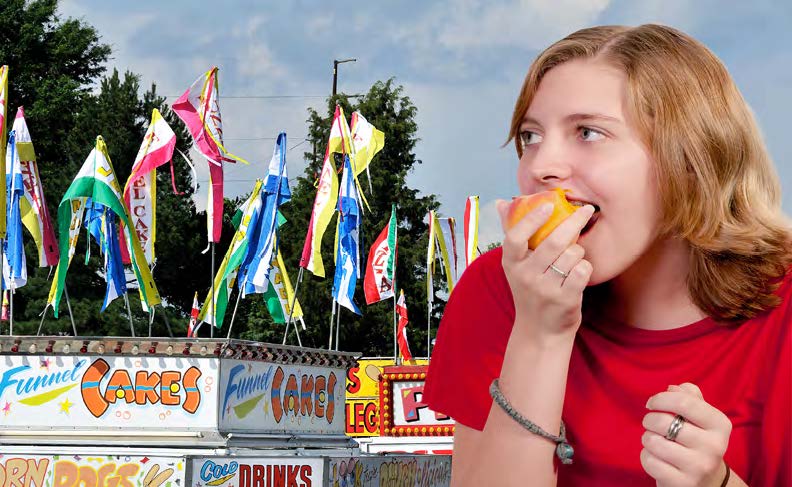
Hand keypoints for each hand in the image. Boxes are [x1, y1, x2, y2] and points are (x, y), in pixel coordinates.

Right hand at [496, 199, 595, 341]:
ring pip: (572, 254)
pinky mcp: (565, 299)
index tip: (548, 206)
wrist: (539, 332)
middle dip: (573, 222)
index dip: (532, 219)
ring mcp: (545, 289)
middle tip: (585, 211)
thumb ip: (514, 236)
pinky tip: (578, 273)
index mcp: (511, 264)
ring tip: (572, 259)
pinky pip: (583, 270)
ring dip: (578, 251)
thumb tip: (502, 203)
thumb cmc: (531, 292)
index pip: (516, 237)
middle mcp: (525, 276)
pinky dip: (585, 267)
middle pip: (553, 242)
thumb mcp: (516, 267)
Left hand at [641, 383, 731, 486]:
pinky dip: (646, 456)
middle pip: (664, 421)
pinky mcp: (682, 483)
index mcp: (720, 424)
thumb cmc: (696, 440)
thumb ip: (689, 397)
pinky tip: (657, 458)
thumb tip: (673, 388)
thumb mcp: (700, 417)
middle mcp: (714, 446)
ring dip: (647, 438)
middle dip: (650, 419)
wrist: (706, 481)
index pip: (684, 401)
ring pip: (653, 441)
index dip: (660, 399)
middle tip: (652, 424)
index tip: (652, 403)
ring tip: (656, 442)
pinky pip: (649, 461)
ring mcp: (699, 467)